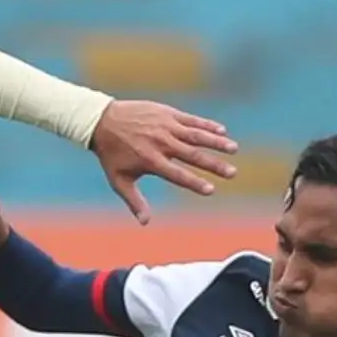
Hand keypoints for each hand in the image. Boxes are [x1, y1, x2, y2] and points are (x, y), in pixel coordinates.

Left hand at [90, 100, 239, 222]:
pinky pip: (191, 120)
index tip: (211, 190)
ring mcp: (166, 126)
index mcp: (151, 161)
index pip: (178, 175)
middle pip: (193, 155)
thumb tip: (145, 223)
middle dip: (214, 165)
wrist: (103, 120)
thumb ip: (134, 201)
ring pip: (196, 135)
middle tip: (232, 173)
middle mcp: (161, 143)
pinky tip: (222, 131)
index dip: (195, 183)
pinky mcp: (168, 113)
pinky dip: (207, 125)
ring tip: (234, 149)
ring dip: (216, 142)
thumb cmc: (111, 154)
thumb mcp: (119, 180)